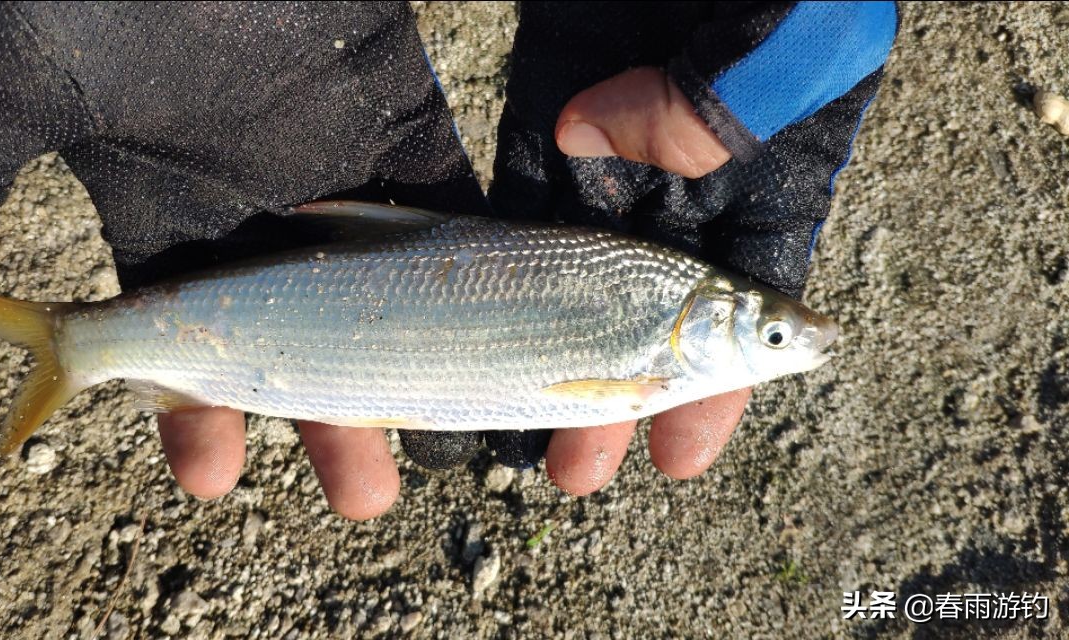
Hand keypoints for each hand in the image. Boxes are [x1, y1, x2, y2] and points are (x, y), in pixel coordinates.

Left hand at [540, 67, 750, 494]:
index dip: (719, 383)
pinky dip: (502, 255)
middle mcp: (691, 182)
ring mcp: (618, 149)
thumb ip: (712, 110)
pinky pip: (522, 193)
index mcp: (769, 176)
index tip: (683, 451)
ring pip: (578, 270)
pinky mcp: (556, 112)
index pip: (751, 305)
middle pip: (651, 309)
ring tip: (521, 428)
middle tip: (583, 468)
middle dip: (616, 392)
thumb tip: (598, 147)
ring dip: (547, 345)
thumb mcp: (771, 46)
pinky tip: (472, 319)